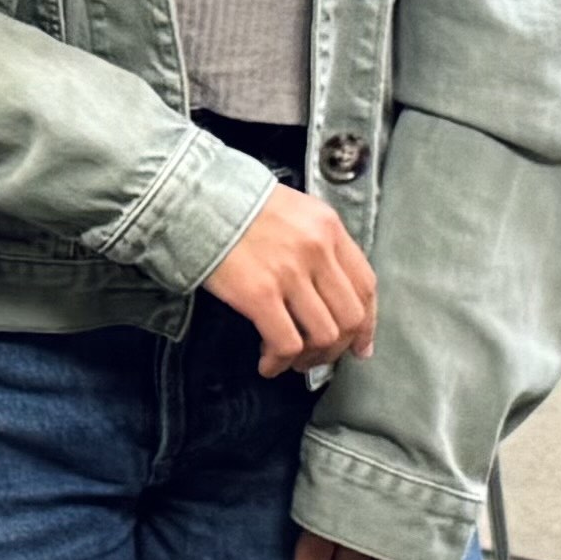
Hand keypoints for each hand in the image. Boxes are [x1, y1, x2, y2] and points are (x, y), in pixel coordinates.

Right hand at [204, 187, 375, 376]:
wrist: (194, 197)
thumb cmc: (238, 204)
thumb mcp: (294, 210)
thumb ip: (317, 244)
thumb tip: (329, 292)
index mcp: (328, 227)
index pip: (365, 285)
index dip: (366, 324)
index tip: (359, 345)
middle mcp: (317, 249)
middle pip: (350, 316)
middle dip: (338, 347)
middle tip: (318, 356)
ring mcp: (290, 272)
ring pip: (324, 335)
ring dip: (309, 357)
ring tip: (290, 360)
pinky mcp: (259, 293)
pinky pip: (286, 342)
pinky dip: (280, 361)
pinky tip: (267, 362)